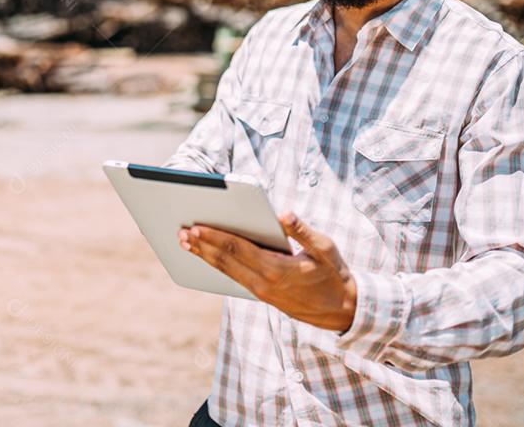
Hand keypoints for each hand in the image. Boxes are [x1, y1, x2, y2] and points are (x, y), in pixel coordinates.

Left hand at [178, 211, 356, 332]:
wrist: (343, 310)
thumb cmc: (334, 274)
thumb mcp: (325, 248)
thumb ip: (302, 231)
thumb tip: (283, 214)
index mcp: (277, 269)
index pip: (238, 250)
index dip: (215, 237)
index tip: (196, 226)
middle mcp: (264, 283)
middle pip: (225, 262)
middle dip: (202, 245)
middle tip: (181, 232)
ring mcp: (261, 292)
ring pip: (226, 272)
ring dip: (204, 256)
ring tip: (185, 242)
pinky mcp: (262, 295)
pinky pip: (234, 278)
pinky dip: (217, 266)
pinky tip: (205, 257)